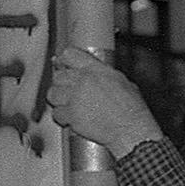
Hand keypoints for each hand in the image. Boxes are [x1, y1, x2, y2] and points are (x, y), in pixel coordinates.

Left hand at [47, 46, 162, 157]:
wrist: (131, 130)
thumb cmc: (132, 110)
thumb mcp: (122, 82)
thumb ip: (104, 74)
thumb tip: (94, 73)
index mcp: (96, 70)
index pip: (69, 55)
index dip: (64, 61)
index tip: (62, 66)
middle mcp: (83, 80)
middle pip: (58, 76)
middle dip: (62, 85)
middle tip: (69, 93)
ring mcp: (75, 97)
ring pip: (53, 94)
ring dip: (59, 101)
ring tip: (70, 107)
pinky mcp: (71, 114)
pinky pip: (56, 113)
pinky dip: (63, 118)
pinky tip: (72, 120)